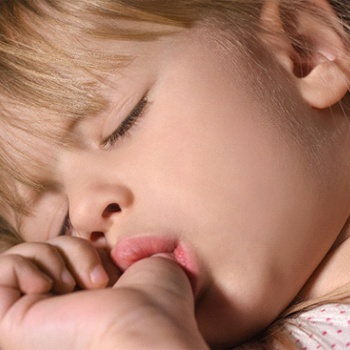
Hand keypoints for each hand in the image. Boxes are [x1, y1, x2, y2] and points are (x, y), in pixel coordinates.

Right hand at [0, 239, 206, 348]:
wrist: (142, 331)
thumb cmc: (154, 300)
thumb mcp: (147, 263)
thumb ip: (131, 252)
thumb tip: (123, 248)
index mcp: (87, 296)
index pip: (69, 252)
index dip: (88, 247)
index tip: (112, 266)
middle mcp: (59, 307)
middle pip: (49, 249)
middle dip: (76, 250)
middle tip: (98, 282)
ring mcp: (33, 315)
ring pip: (26, 255)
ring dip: (54, 257)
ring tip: (73, 287)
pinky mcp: (8, 320)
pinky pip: (4, 267)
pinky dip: (25, 265)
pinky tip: (45, 286)